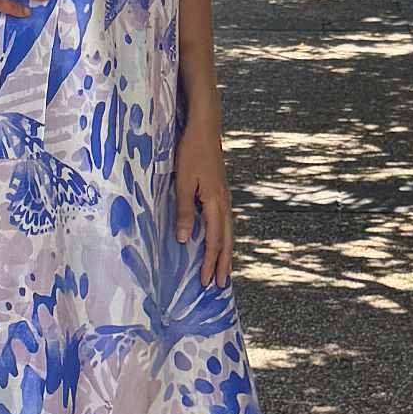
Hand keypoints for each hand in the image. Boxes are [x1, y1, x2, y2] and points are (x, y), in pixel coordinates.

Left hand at [174, 116, 232, 284]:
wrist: (205, 128)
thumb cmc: (191, 153)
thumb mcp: (183, 182)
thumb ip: (184, 211)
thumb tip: (185, 240)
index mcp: (215, 203)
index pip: (214, 241)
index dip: (211, 263)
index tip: (207, 281)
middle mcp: (224, 203)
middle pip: (226, 241)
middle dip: (224, 264)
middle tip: (222, 285)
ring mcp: (225, 197)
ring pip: (229, 232)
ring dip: (226, 252)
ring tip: (225, 269)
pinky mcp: (222, 192)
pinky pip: (226, 221)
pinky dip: (225, 237)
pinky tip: (222, 241)